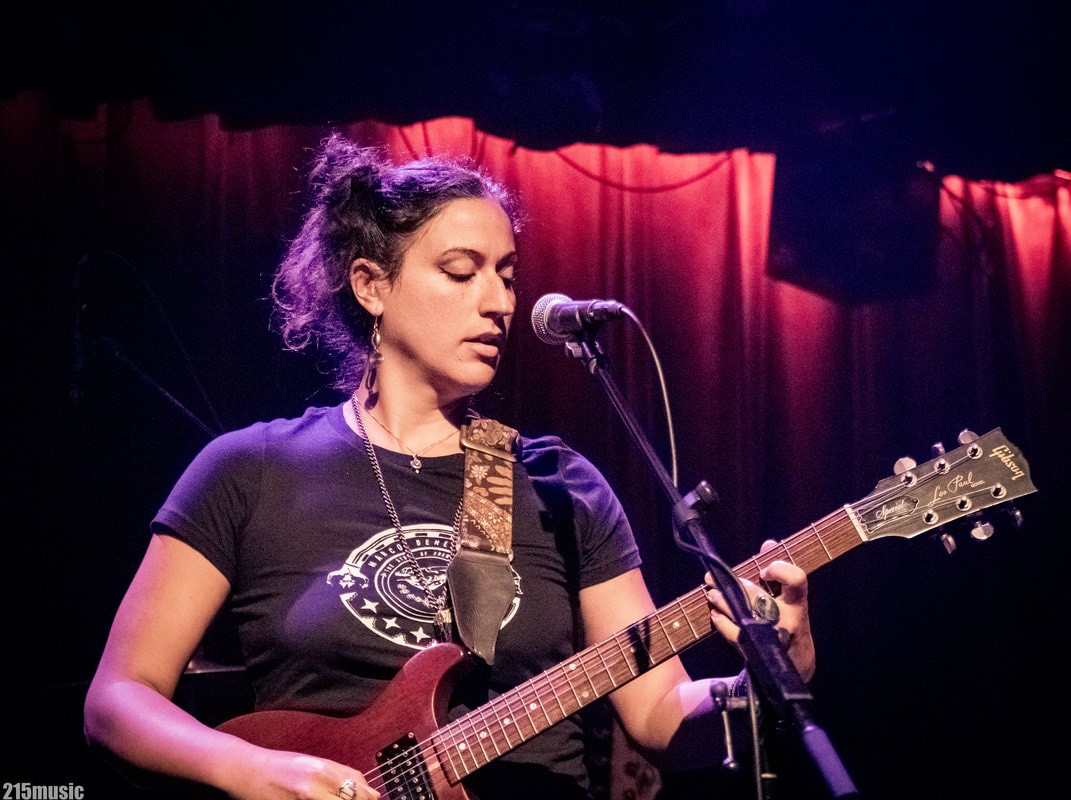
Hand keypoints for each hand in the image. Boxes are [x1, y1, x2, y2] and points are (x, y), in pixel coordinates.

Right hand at [222, 748, 379, 799]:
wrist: (245, 768)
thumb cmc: (277, 766)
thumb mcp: (308, 764)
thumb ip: (332, 774)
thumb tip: (360, 788)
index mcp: (323, 765)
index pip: (357, 782)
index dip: (368, 795)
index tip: (374, 799)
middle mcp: (317, 779)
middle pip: (351, 797)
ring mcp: (304, 794)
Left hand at [705, 538, 815, 681]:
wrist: (796, 666)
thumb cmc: (790, 622)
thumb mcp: (792, 600)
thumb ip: (779, 572)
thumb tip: (768, 543)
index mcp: (798, 604)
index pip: (796, 580)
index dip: (780, 570)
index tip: (764, 570)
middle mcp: (787, 621)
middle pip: (757, 598)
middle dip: (733, 586)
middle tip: (713, 578)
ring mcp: (771, 638)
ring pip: (742, 617)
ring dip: (722, 602)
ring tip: (711, 593)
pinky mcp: (757, 652)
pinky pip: (735, 635)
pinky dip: (722, 622)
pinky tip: (715, 614)